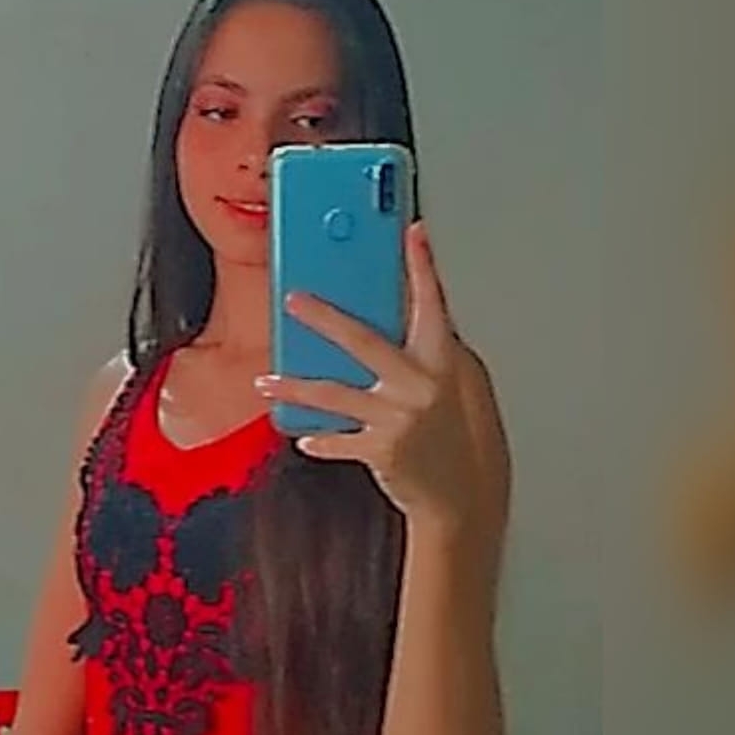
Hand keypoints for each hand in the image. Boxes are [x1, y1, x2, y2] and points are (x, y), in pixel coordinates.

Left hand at [256, 221, 497, 529]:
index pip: (434, 304)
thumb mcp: (466, 387)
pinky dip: (321, 438)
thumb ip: (436, 353)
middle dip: (324, 318)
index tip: (413, 233)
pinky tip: (304, 435)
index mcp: (446, 362)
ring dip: (295, 387)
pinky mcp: (380, 450)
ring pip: (335, 394)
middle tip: (294, 300)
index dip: (423, 267)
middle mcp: (420, 386)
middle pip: (363, 341)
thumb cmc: (467, 441)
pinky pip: (339, 439)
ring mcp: (398, 419)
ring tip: (267, 381)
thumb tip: (407, 321)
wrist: (467, 502)